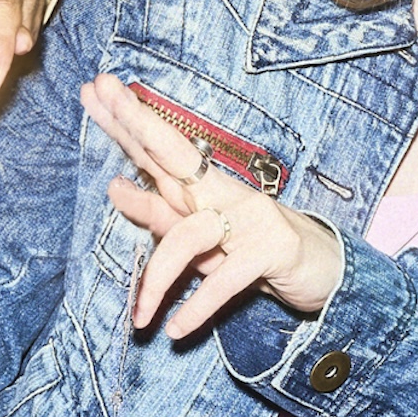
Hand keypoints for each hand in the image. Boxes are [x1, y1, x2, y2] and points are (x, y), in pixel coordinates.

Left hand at [83, 75, 344, 337]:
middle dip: (136, 122)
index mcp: (202, 188)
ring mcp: (248, 218)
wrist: (325, 270)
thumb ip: (159, 213)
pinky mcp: (270, 250)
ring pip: (188, 235)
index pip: (156, 148)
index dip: (125, 119)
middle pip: (172, 153)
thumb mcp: (201, 238)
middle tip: (105, 91)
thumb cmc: (253, 251)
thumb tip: (114, 184)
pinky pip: (225, 280)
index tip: (93, 88)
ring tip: (139, 316)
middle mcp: (221, 193)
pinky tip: (177, 328)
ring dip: (158, 278)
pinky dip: (199, 306)